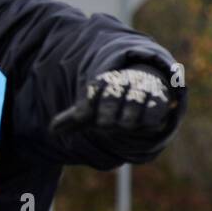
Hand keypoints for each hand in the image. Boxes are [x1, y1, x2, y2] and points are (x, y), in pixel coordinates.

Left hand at [50, 65, 175, 135]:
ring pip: (132, 103)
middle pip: (112, 96)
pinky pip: (152, 113)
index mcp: (105, 80)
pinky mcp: (160, 101)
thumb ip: (74, 119)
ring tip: (122, 124)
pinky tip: (140, 125)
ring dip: (125, 118)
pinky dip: (145, 121)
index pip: (94, 88)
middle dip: (106, 113)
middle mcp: (123, 81)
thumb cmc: (113, 102)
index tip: (83, 116)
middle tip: (104, 123)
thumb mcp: (93, 109)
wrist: (145, 88)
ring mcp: (142, 90)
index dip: (87, 104)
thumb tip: (51, 130)